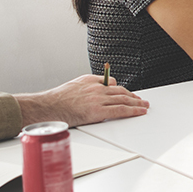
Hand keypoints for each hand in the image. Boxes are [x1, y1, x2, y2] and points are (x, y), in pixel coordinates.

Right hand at [15, 74, 148, 127]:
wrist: (48, 107)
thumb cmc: (56, 101)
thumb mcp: (73, 86)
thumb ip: (87, 88)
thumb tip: (97, 93)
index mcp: (90, 80)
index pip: (112, 83)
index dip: (122, 90)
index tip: (128, 94)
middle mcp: (97, 87)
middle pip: (121, 91)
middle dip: (133, 96)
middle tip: (142, 100)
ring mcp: (98, 99)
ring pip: (123, 100)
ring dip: (137, 103)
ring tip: (144, 106)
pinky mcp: (98, 111)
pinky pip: (120, 110)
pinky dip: (133, 111)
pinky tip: (140, 112)